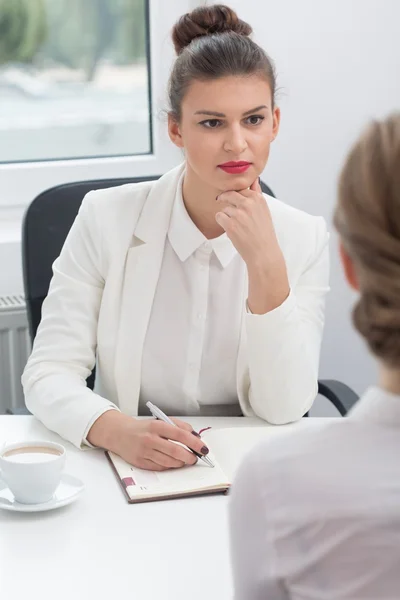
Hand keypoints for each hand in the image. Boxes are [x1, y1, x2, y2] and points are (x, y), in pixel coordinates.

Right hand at [87, 411, 208, 470]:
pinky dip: (170, 466)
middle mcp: (150, 439)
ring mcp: (144, 452)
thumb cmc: (143, 428)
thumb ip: (178, 426)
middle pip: (175, 451)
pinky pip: (160, 467)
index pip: (180, 434)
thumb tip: (195, 437)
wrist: (119, 434)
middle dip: (189, 456)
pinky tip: (173, 462)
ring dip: (181, 462)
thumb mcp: (160, 421)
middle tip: (195, 458)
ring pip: (169, 461)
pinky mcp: (140, 462)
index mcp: (156, 426)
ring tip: (185, 460)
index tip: (203, 448)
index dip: (194, 443)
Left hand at [215, 178, 281, 268]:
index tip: (232, 200)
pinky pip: (219, 216)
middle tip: (222, 203)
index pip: (240, 189)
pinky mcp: (230, 224)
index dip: (234, 195)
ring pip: (224, 207)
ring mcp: (239, 214)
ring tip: (236, 225)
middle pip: (229, 194)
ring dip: (226, 215)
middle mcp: (248, 204)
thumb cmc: (264, 233)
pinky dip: (222, 222)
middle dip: (224, 199)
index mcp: (258, 199)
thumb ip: (257, 194)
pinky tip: (230, 229)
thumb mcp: (264, 210)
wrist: (263, 252)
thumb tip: (254, 180)